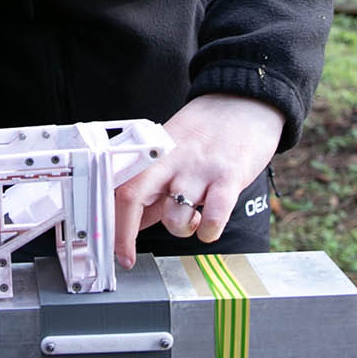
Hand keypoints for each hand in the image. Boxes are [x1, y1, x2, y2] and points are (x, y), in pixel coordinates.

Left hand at [114, 93, 283, 267]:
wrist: (246, 101)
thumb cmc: (208, 131)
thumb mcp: (173, 152)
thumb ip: (155, 187)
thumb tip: (136, 223)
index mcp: (154, 153)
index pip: (119, 187)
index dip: (110, 222)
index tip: (112, 248)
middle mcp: (171, 160)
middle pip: (132, 196)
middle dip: (123, 234)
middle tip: (126, 256)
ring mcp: (199, 168)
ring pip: (174, 216)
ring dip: (181, 230)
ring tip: (193, 220)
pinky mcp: (229, 176)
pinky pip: (215, 215)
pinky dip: (209, 231)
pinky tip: (210, 225)